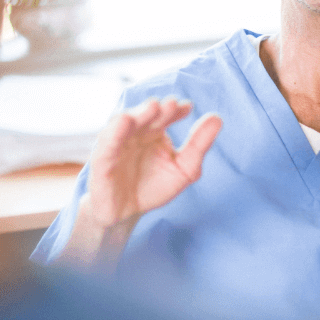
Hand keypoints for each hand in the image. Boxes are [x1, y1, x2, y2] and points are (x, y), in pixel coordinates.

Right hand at [85, 97, 221, 227]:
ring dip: (138, 113)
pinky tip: (125, 121)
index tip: (188, 107)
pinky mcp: (102, 159)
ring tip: (153, 106)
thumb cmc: (153, 187)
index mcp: (154, 131)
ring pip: (124, 122)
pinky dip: (114, 131)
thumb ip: (199, 145)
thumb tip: (217, 118)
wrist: (126, 214)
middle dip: (158, 108)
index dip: (175, 109)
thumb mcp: (184, 168)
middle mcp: (135, 132)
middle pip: (146, 115)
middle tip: (171, 104)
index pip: (165, 114)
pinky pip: (107, 143)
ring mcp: (117, 143)